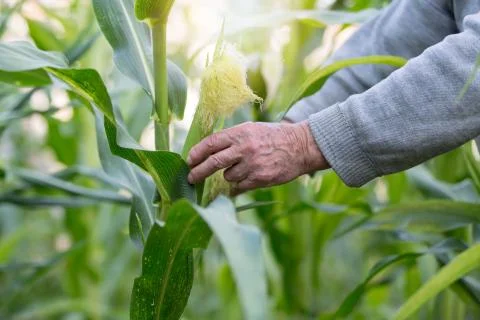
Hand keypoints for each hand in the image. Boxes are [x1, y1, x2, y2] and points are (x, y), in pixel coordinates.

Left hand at [187, 121, 328, 194]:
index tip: (189, 160)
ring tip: (243, 168)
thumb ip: (231, 138)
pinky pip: (239, 187)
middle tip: (191, 178)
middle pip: (213, 162)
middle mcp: (244, 148)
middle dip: (198, 172)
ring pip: (228, 176)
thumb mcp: (251, 129)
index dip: (197, 152)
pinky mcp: (260, 179)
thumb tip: (208, 150)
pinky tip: (244, 181)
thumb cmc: (273, 137)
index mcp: (240, 133)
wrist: (300, 146)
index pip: (211, 143)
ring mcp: (252, 165)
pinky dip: (237, 186)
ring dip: (230, 175)